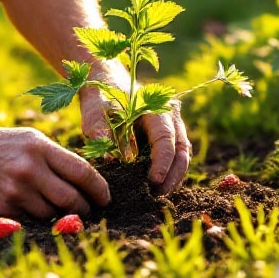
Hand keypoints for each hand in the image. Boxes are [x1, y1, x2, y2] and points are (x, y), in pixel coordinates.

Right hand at [0, 123, 109, 218]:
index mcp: (41, 148)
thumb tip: (87, 184)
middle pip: (72, 199)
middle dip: (84, 208)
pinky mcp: (3, 208)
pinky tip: (35, 212)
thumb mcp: (30, 141)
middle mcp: (30, 169)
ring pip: (53, 214)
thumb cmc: (0, 145)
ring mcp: (16, 190)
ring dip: (59, 215)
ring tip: (57, 210)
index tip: (105, 199)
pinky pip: (32, 222)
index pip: (82, 173)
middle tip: (87, 211)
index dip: (99, 190)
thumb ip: (56, 159)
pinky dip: (38, 220)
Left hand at [79, 63, 192, 195]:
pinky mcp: (167, 133)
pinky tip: (158, 186)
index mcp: (154, 106)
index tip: (154, 181)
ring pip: (183, 152)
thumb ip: (101, 133)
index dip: (162, 161)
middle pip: (182, 148)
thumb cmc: (100, 97)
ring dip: (174, 175)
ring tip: (158, 194)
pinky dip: (170, 170)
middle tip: (158, 195)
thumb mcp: (95, 112)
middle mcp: (169, 114)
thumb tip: (110, 161)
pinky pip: (175, 154)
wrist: (106, 82)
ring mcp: (172, 123)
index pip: (165, 137)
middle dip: (173, 174)